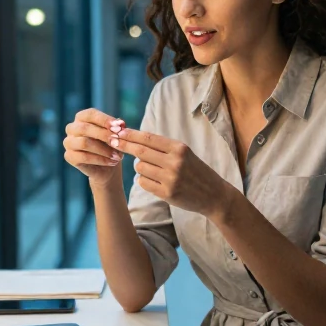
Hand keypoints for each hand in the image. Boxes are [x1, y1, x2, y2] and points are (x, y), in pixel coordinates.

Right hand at [63, 109, 123, 186]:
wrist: (107, 167)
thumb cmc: (111, 146)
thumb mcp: (115, 135)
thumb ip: (117, 129)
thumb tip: (121, 124)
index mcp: (82, 118)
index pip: (91, 114)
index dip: (105, 120)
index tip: (119, 127)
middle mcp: (72, 128)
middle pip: (85, 128)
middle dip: (104, 135)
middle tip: (118, 142)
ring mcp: (68, 142)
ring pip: (84, 143)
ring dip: (103, 150)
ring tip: (118, 156)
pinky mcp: (69, 156)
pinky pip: (84, 157)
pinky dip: (101, 160)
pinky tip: (112, 162)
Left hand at [111, 127, 234, 218]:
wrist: (214, 194)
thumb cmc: (195, 170)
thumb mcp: (184, 153)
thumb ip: (162, 147)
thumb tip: (134, 138)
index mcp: (179, 148)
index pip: (148, 138)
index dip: (130, 134)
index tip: (117, 131)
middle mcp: (175, 162)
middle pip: (140, 152)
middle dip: (124, 145)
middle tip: (112, 141)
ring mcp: (171, 179)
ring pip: (139, 168)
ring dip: (139, 166)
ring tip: (150, 168)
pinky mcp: (167, 193)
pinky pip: (143, 183)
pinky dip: (143, 180)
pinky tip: (153, 180)